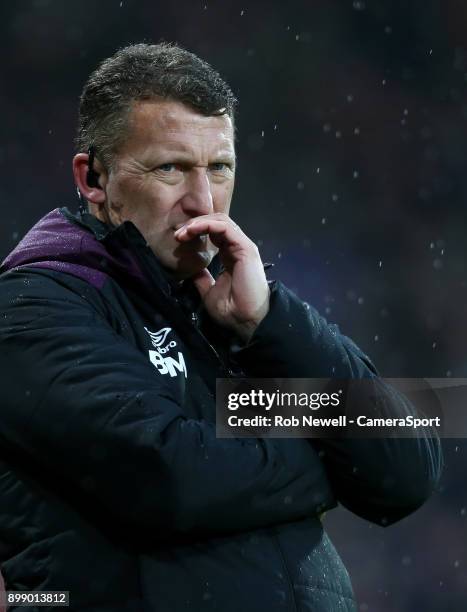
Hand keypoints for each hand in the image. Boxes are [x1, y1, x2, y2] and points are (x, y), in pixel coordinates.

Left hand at [174, 213, 269, 342]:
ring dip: (199, 222)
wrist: (246, 320)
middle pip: (216, 223)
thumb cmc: (231, 309)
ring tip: (184, 231)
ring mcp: (242, 246)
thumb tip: (191, 269)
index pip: (214, 233)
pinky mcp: (245, 247)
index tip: (178, 239)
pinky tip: (194, 229)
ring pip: (220, 221)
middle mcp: (237, 248)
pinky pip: (225, 227)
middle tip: (178, 234)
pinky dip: (207, 224)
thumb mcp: (209, 291)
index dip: (195, 231)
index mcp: (230, 256)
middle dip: (194, 224)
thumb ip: (202, 278)